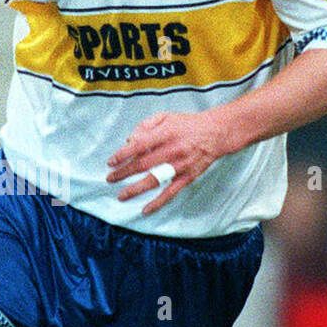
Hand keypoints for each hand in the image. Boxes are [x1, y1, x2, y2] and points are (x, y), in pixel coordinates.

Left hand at [106, 110, 230, 214]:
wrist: (217, 132)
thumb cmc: (188, 124)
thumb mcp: (166, 116)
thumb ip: (145, 126)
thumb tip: (129, 141)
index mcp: (165, 133)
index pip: (139, 145)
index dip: (123, 155)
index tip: (110, 162)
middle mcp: (172, 150)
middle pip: (143, 164)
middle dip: (124, 173)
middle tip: (110, 179)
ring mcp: (180, 165)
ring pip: (154, 180)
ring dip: (135, 189)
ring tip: (121, 196)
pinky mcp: (188, 177)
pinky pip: (171, 192)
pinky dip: (158, 202)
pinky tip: (145, 210)